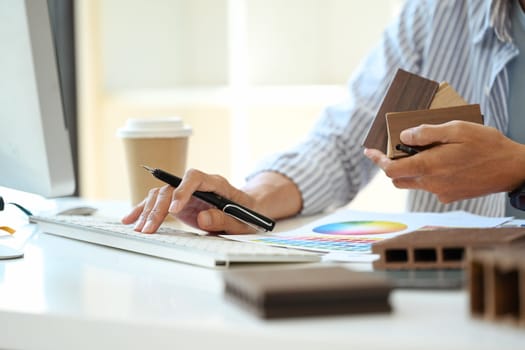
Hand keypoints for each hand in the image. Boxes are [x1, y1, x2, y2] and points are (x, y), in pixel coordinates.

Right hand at [121, 169, 260, 233]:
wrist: (247, 211)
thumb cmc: (247, 215)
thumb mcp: (242, 222)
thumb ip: (224, 220)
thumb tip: (203, 218)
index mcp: (216, 183)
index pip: (195, 177)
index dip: (183, 190)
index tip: (175, 210)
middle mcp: (197, 184)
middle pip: (172, 187)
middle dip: (159, 208)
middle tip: (149, 228)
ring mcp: (186, 192)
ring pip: (161, 194)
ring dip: (148, 211)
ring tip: (139, 229)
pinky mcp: (178, 202)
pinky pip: (158, 202)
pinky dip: (143, 210)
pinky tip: (130, 220)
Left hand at [364, 121, 524, 202]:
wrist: (513, 169)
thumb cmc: (487, 145)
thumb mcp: (458, 129)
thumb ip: (427, 133)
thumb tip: (404, 136)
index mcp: (429, 166)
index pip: (390, 169)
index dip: (377, 160)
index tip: (369, 151)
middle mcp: (431, 183)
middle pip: (398, 178)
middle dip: (392, 164)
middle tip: (396, 148)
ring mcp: (440, 192)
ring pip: (413, 183)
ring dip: (410, 170)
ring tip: (420, 151)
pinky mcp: (450, 196)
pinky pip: (430, 186)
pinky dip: (427, 175)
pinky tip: (442, 161)